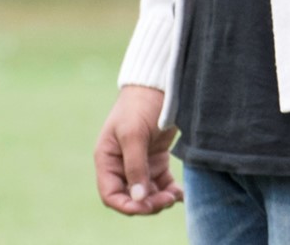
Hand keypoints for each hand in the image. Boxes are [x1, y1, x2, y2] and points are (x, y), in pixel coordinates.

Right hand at [93, 85, 181, 215]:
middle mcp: (121, 164)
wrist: (160, 83)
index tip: (146, 207)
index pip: (111, 194)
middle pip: (131, 196)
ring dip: (160, 198)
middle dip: (147, 203)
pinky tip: (182, 194)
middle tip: (166, 200)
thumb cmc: (141, 104)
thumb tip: (138, 198)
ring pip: (147, 192)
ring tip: (175, 196)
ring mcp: (140, 162)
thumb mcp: (134, 134)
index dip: (127, 205)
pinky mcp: (157, 158)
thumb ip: (135, 166)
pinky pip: (161, 182)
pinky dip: (170, 190)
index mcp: (107, 159)